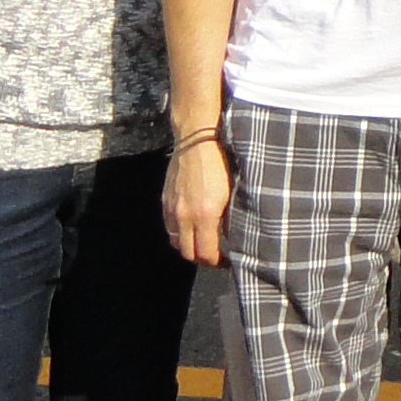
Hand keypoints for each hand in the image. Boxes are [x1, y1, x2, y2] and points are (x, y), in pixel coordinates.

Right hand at [163, 133, 230, 264]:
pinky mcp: (165, 200)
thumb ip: (230, 217)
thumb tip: (234, 235)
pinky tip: (190, 226)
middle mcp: (185, 215)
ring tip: (202, 243)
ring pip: (175, 241)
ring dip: (188, 246)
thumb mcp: (232, 191)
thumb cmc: (221, 162)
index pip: (206, 254)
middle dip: (202, 259)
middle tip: (215, 256)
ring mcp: (172, 208)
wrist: (197, 138)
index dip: (217, 262)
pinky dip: (178, 232)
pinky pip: (169, 226)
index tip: (227, 260)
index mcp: (205, 215)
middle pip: (188, 253)